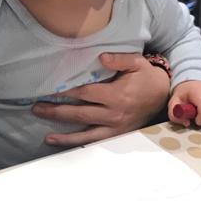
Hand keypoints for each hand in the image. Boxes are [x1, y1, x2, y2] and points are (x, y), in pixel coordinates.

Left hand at [32, 52, 169, 147]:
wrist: (164, 97)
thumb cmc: (148, 78)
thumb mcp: (138, 63)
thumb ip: (119, 59)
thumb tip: (101, 57)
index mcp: (117, 95)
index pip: (86, 93)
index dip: (67, 92)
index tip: (49, 89)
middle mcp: (114, 114)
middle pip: (80, 114)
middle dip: (57, 112)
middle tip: (36, 108)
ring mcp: (115, 128)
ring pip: (85, 133)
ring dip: (64, 135)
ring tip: (45, 135)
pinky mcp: (116, 135)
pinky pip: (94, 141)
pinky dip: (77, 143)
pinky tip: (61, 142)